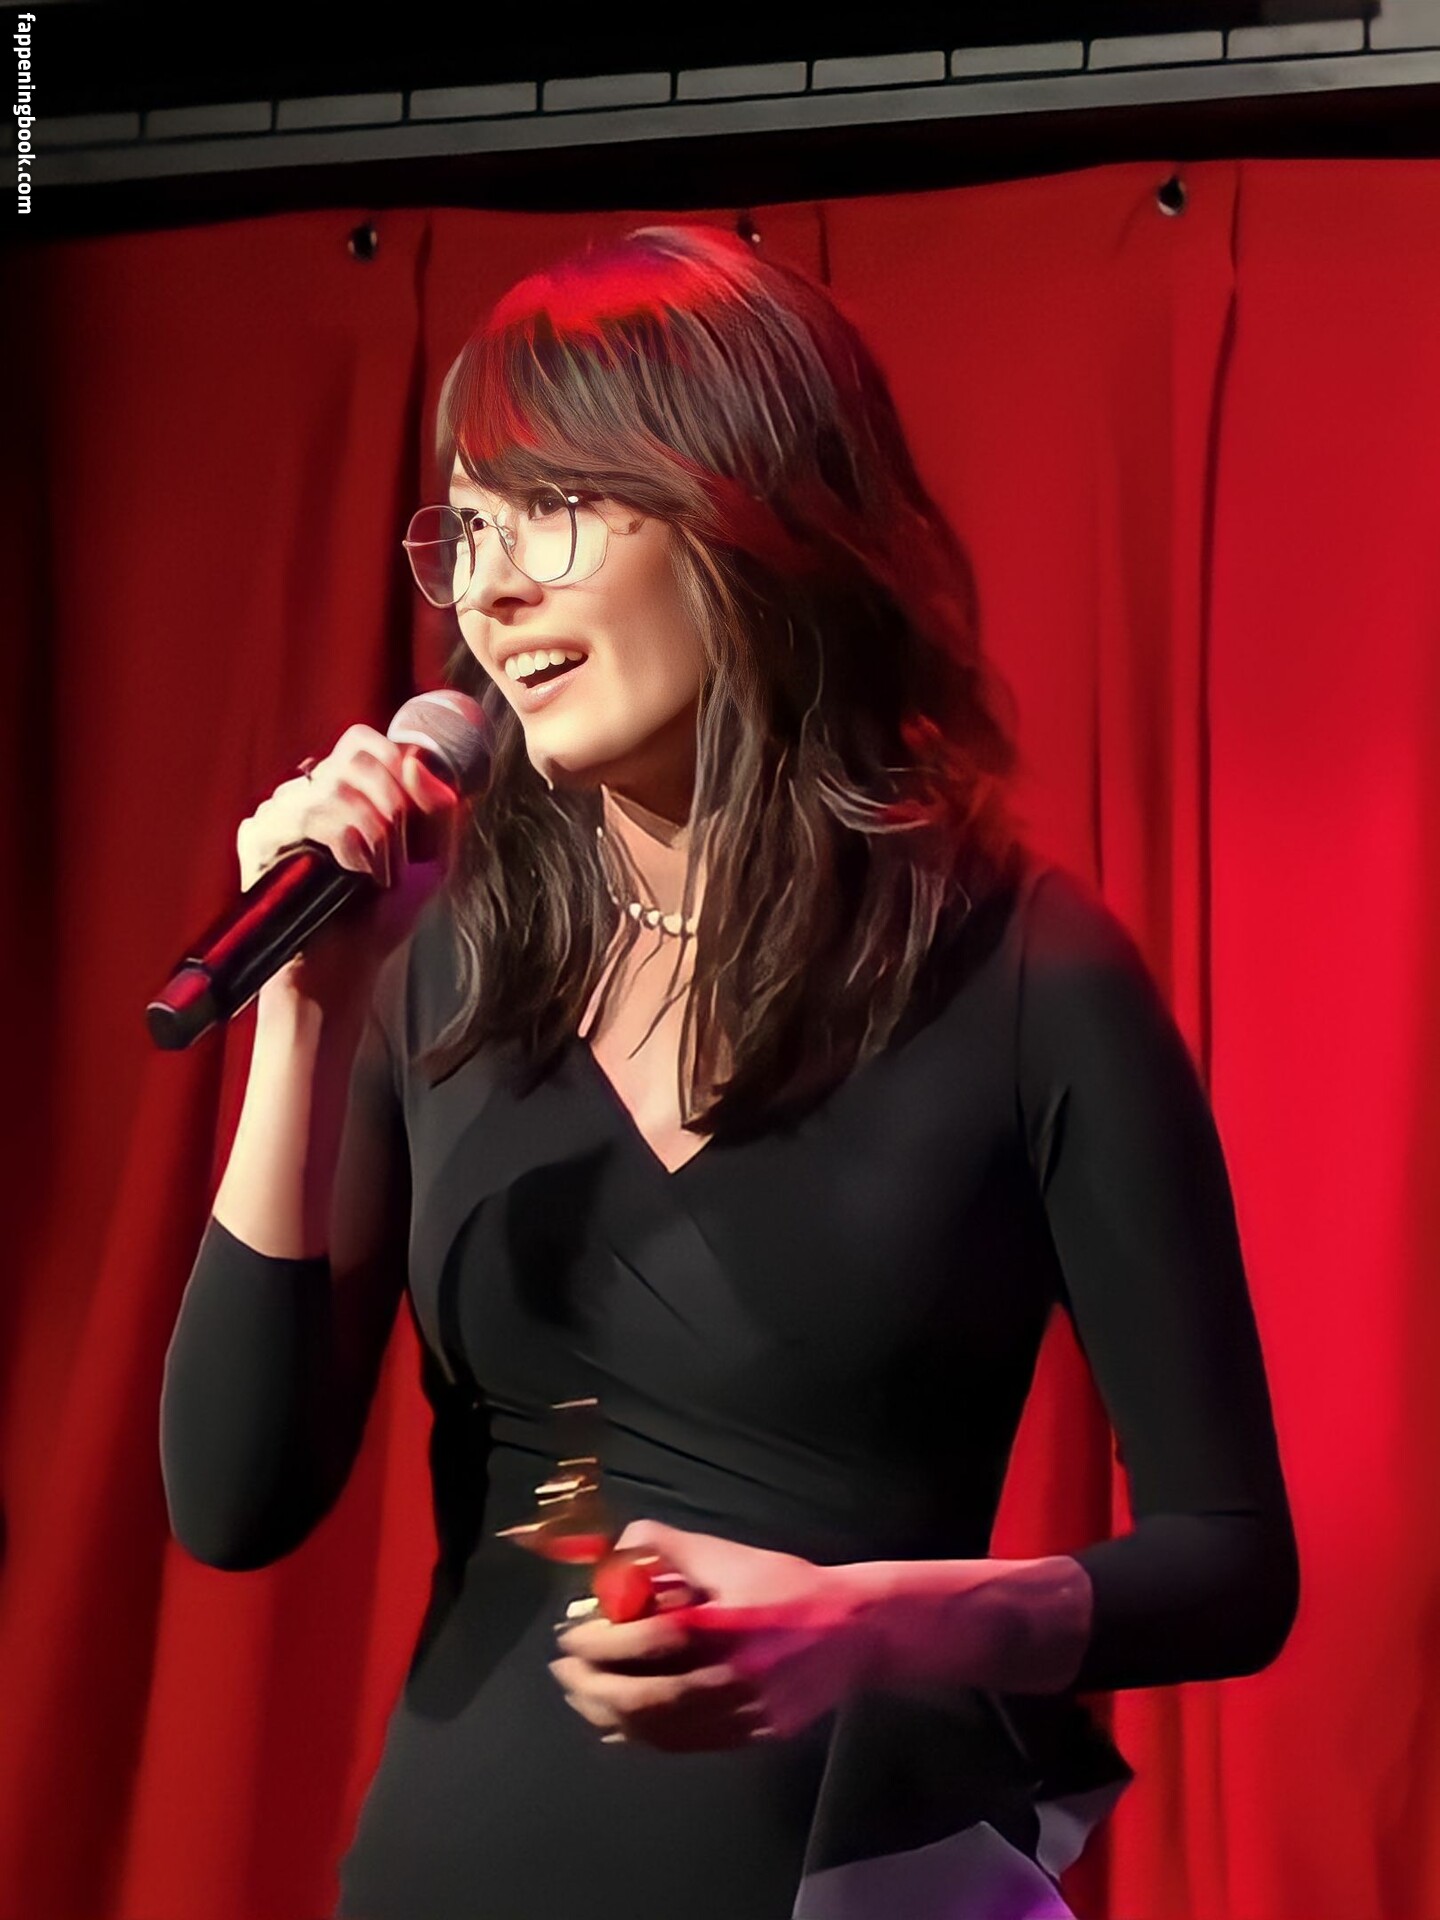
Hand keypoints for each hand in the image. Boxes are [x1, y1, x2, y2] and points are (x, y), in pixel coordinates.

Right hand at [236, 724, 457, 1012]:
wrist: (347, 967)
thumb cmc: (382, 916)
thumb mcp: (434, 860)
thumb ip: (441, 807)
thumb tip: (416, 758)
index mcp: (344, 789)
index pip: (364, 742)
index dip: (397, 768)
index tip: (414, 817)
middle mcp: (307, 792)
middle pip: (355, 758)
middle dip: (393, 806)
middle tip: (397, 856)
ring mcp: (278, 812)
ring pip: (335, 787)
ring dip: (375, 835)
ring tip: (377, 876)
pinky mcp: (257, 837)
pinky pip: (308, 813)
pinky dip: (345, 842)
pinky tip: (352, 873)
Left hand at [548, 1520, 878, 1750]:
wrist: (855, 1630)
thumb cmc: (787, 1584)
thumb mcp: (728, 1554)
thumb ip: (668, 1546)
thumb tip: (614, 1550)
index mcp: (724, 1625)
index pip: (643, 1640)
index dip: (596, 1641)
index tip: (568, 1634)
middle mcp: (732, 1677)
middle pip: (644, 1697)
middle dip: (592, 1686)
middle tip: (561, 1671)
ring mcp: (745, 1714)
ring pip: (662, 1729)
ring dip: (610, 1716)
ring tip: (580, 1698)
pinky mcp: (754, 1737)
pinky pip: (686, 1745)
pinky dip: (644, 1737)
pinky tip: (619, 1726)